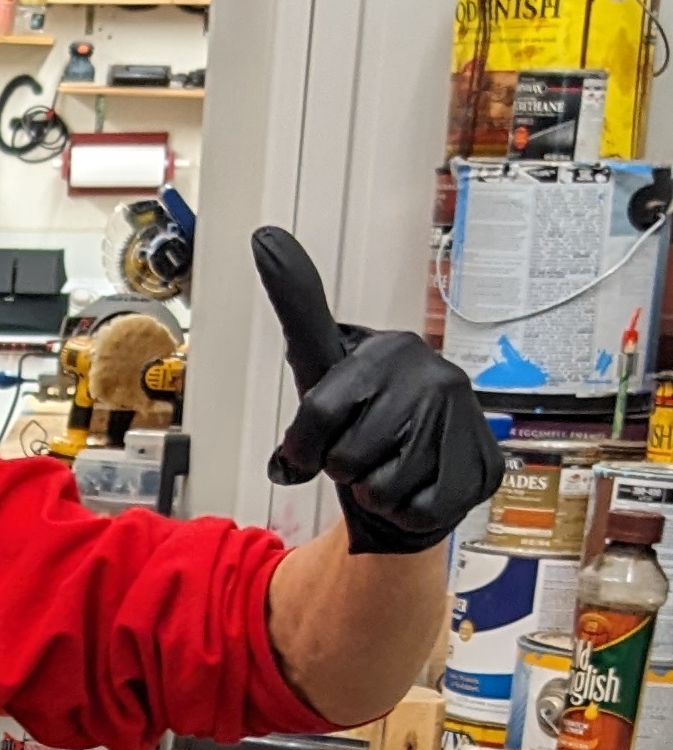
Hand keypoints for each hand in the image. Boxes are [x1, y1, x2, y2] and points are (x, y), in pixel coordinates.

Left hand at [254, 227, 503, 554]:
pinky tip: (413, 488)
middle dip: (337, 470)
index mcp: (388, 352)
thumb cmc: (359, 419)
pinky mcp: (483, 467)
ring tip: (386, 469)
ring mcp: (463, 421)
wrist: (414, 471)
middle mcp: (433, 378)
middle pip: (343, 457)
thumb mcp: (321, 366)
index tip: (299, 452)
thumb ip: (296, 312)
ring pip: (378, 488)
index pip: (322, 410)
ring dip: (370, 492)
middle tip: (357, 455)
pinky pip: (414, 510)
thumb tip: (266, 236)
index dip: (302, 446)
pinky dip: (402, 513)